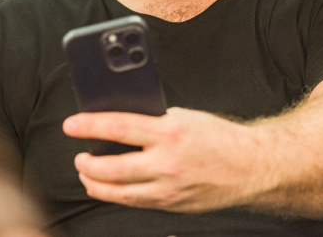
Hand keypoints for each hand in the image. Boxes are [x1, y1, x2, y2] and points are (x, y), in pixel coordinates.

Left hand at [63, 108, 258, 212]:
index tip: (72, 125)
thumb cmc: (219, 138)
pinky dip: (118, 194)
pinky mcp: (172, 204)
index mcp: (169, 133)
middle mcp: (167, 163)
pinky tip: (111, 188)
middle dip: (87, 165)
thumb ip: (153, 122)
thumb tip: (121, 125)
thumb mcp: (184, 117)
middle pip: (112, 169)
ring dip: (96, 184)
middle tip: (79, 158)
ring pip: (120, 192)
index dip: (89, 126)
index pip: (118, 127)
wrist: (250, 167)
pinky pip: (136, 202)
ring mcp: (169, 188)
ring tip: (87, 175)